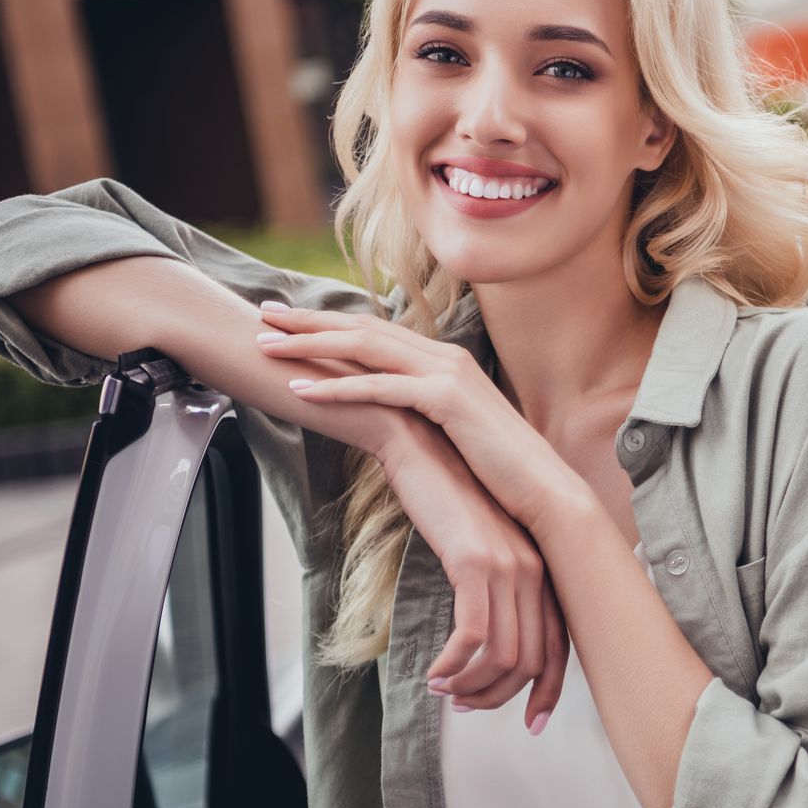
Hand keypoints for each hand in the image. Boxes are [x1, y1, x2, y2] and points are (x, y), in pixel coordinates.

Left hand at [256, 303, 589, 539]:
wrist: (544, 490)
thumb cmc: (501, 471)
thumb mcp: (457, 432)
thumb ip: (428, 415)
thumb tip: (397, 422)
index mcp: (445, 361)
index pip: (376, 332)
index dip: (329, 323)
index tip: (288, 321)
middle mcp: (444, 357)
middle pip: (363, 328)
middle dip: (308, 322)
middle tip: (263, 316)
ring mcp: (446, 374)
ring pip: (365, 348)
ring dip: (311, 346)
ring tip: (267, 347)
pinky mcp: (446, 400)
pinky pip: (380, 387)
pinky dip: (338, 386)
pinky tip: (302, 388)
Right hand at [379, 417, 570, 723]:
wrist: (420, 447)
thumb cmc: (445, 498)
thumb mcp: (481, 545)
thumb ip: (497, 586)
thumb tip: (493, 639)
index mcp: (542, 568)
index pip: (560, 646)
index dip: (549, 691)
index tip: (531, 722)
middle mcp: (535, 568)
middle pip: (532, 660)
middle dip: (498, 695)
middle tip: (464, 705)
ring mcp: (508, 565)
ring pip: (502, 654)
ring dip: (471, 684)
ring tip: (443, 690)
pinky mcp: (474, 562)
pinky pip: (473, 634)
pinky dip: (454, 664)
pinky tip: (433, 673)